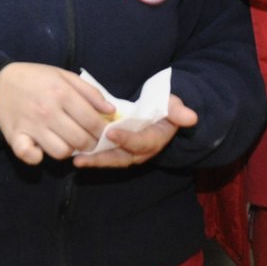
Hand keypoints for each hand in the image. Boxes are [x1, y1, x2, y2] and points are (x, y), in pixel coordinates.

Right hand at [0, 63, 113, 164]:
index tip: (103, 132)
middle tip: (89, 140)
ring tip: (67, 141)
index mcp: (63, 93)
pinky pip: (30, 156)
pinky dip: (37, 157)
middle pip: (80, 140)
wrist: (1, 81)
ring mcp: (32, 125)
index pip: (92, 122)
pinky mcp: (15, 136)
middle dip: (90, 144)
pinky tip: (41, 149)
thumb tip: (111, 111)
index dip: (103, 131)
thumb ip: (90, 92)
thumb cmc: (37, 78)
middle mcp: (48, 111)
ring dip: (68, 150)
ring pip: (61, 152)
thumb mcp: (64, 76)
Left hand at [72, 95, 197, 169]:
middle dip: (102, 159)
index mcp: (155, 139)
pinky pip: (105, 155)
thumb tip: (191, 117)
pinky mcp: (118, 150)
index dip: (127, 139)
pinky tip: (74, 153)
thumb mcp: (173, 105)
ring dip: (94, 160)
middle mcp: (141, 150)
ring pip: (111, 159)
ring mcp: (129, 152)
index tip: (112, 132)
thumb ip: (178, 110)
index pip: (140, 142)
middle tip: (83, 157)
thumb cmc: (166, 106)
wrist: (162, 113)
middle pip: (121, 157)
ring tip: (76, 159)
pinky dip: (91, 156)